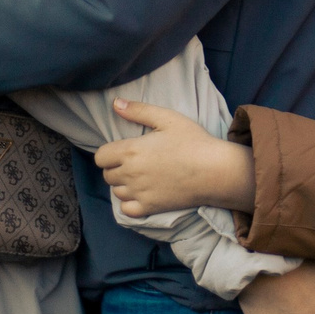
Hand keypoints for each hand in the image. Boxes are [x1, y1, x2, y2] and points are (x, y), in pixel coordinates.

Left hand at [94, 100, 255, 217]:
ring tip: (140, 177)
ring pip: (116, 191)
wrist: (214, 170)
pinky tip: (141, 194)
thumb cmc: (193, 141)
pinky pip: (126, 210)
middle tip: (135, 162)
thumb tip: (115, 103)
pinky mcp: (149, 208)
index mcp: (131, 150)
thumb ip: (138, 110)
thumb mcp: (167, 118)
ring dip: (123, 184)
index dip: (109, 153)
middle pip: (107, 174)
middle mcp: (130, 173)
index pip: (100, 157)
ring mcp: (139, 193)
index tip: (123, 151)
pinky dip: (130, 203)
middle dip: (116, 167)